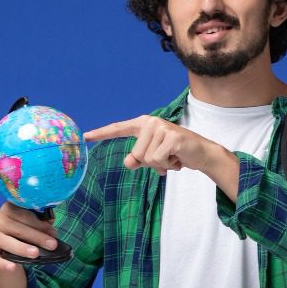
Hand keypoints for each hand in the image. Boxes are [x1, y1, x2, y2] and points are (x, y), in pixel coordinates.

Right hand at [0, 202, 59, 271]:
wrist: (6, 247)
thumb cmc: (23, 232)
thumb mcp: (32, 225)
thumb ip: (42, 224)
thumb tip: (52, 231)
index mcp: (8, 208)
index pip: (23, 213)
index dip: (39, 223)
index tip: (53, 232)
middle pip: (17, 228)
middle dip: (36, 237)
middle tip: (52, 245)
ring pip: (6, 241)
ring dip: (22, 248)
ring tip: (35, 253)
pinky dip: (2, 263)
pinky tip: (13, 267)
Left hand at [84, 116, 217, 175]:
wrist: (201, 154)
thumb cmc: (174, 154)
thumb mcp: (152, 158)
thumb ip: (137, 159)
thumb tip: (129, 162)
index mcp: (142, 125)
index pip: (118, 128)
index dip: (101, 133)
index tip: (84, 137)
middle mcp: (150, 123)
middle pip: (135, 155)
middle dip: (150, 164)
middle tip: (165, 158)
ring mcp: (161, 128)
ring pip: (147, 159)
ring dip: (160, 165)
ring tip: (172, 157)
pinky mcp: (171, 136)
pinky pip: (158, 159)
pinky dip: (168, 165)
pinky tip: (177, 158)